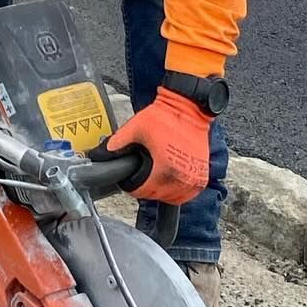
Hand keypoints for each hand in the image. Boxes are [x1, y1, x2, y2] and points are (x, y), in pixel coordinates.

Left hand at [90, 87, 212, 204]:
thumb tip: (104, 152)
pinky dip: (177, 190)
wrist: (189, 109)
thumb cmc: (165, 117)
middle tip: (142, 176)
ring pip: (173, 198)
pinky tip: (169, 180)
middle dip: (146, 188)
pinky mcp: (202, 174)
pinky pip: (188, 193)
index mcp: (164, 169)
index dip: (132, 186)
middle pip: (157, 196)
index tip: (131, 178)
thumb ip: (119, 142)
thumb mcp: (136, 127)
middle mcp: (182, 178)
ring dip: (162, 192)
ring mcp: (194, 178)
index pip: (143, 192)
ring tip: (155, 178)